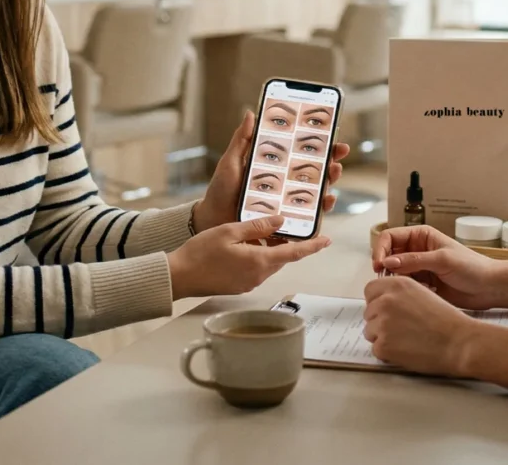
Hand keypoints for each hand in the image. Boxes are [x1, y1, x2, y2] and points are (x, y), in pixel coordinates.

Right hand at [168, 215, 329, 298]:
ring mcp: (249, 283)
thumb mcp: (229, 231)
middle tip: (285, 226)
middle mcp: (259, 275)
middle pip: (281, 257)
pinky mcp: (239, 286)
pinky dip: (257, 256)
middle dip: (286, 243)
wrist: (180, 276)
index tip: (327, 240)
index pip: (294, 253)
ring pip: (268, 263)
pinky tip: (243, 246)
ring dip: (269, 249)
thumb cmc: (201, 252)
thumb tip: (280, 221)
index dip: (313, 246)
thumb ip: (257, 226)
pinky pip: (256, 269)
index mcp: (260, 261)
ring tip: (260, 232)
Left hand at [192, 111, 349, 234]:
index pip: (300, 150)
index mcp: (274, 164)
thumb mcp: (231, 162)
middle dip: (331, 158)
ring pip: (318, 188)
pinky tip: (327, 198)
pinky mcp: (288, 217)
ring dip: (331, 179)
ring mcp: (288, 199)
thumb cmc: (221, 190)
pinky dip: (323, 206)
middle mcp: (285, 181)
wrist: (214, 218)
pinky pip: (311, 213)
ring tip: (334, 170)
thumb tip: (250, 112)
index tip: (331, 131)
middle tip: (338, 151)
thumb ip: (242, 140)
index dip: (318, 141)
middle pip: (315, 168)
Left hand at [363, 275, 479, 376]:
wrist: (462, 344)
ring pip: (370, 332)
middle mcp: (385, 301)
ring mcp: (382, 323)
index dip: (377, 302)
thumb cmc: (447, 321)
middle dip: (381, 322)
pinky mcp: (383, 345)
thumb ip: (399, 294)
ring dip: (384, 338)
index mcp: (395, 285)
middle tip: (403, 330)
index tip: (387, 311)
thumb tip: (382, 300)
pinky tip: (407, 351)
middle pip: (369, 313)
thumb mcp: (421, 293)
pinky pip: (377, 350)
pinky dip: (388, 353)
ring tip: (408, 341)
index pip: (370, 291)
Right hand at [374, 225, 507, 310]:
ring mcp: (418, 266)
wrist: (490, 288)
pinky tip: (412, 291)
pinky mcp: (422, 282)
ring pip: (394, 269)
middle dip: (384, 264)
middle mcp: (416, 249)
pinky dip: (403, 287)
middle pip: (389, 253)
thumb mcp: (441, 259)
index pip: (390, 237)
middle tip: (383, 276)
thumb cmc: (472, 267)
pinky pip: (404, 282)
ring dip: (394, 277)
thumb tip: (387, 262)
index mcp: (420, 236)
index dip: (380, 249)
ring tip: (400, 285)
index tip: (378, 264)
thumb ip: (413, 260)